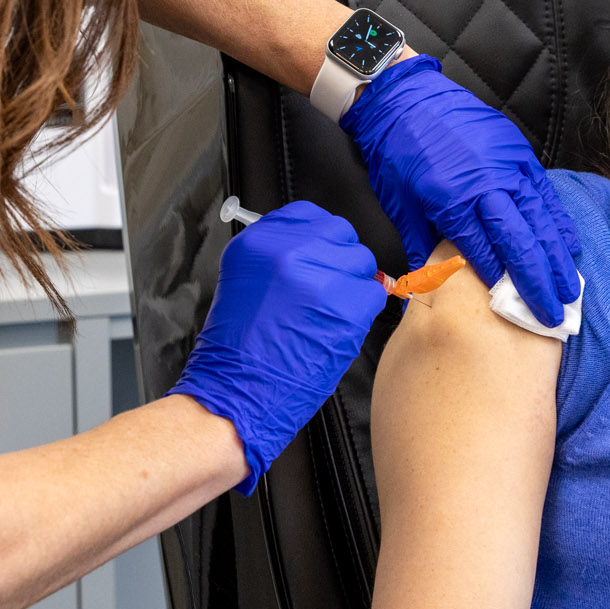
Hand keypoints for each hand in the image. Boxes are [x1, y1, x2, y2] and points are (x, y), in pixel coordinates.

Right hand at [170, 202, 387, 492]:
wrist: (235, 394)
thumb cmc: (238, 350)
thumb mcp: (245, 283)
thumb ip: (279, 256)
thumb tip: (320, 246)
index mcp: (258, 242)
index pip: (309, 214)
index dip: (320, 237)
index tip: (320, 254)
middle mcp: (287, 251)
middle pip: (342, 234)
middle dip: (340, 261)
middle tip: (326, 291)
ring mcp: (318, 278)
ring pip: (362, 263)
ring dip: (353, 287)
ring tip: (327, 315)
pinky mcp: (344, 308)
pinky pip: (374, 294)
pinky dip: (363, 312)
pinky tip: (338, 329)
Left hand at [339, 56, 580, 326]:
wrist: (404, 98)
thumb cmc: (397, 152)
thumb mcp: (400, 203)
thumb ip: (421, 245)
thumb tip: (429, 285)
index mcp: (452, 201)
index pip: (484, 252)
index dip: (501, 284)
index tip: (515, 311)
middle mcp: (486, 185)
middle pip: (520, 242)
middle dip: (538, 282)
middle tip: (554, 315)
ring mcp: (507, 166)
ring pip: (539, 220)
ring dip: (556, 258)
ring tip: (569, 289)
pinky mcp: (518, 152)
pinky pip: (544, 193)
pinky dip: (558, 221)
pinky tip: (569, 245)